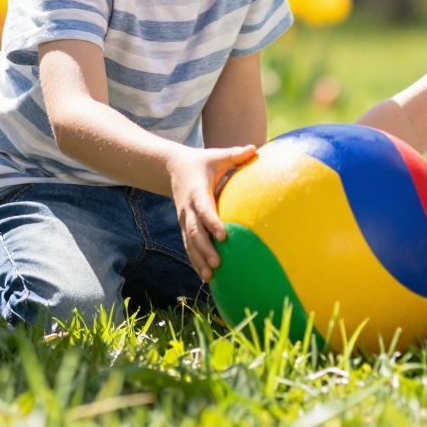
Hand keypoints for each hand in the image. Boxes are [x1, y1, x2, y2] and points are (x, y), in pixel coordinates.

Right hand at [169, 144, 256, 280]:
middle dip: (205, 249)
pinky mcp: (184, 227)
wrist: (172, 168)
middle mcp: (188, 209)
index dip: (212, 222)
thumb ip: (235, 155)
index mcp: (197, 192)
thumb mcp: (216, 156)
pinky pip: (189, 247)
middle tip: (218, 262)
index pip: (204, 210)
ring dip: (199, 260)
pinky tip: (206, 277)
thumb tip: (254, 149)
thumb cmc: (201, 162)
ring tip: (210, 276)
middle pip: (194, 232)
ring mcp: (184, 220)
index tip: (223, 235)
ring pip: (190, 243)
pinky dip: (196, 262)